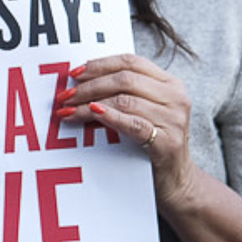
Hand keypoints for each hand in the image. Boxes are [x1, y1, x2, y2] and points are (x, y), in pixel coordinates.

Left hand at [55, 54, 194, 208]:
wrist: (176, 179)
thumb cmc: (153, 141)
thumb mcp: (145, 110)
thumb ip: (125, 92)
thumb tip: (81, 80)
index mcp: (170, 84)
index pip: (131, 62)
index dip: (100, 64)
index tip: (74, 73)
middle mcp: (175, 97)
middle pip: (125, 79)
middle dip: (90, 86)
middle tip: (65, 95)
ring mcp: (173, 119)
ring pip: (124, 101)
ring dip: (89, 104)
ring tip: (68, 111)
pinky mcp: (167, 142)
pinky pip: (133, 124)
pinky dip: (110, 117)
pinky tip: (92, 113)